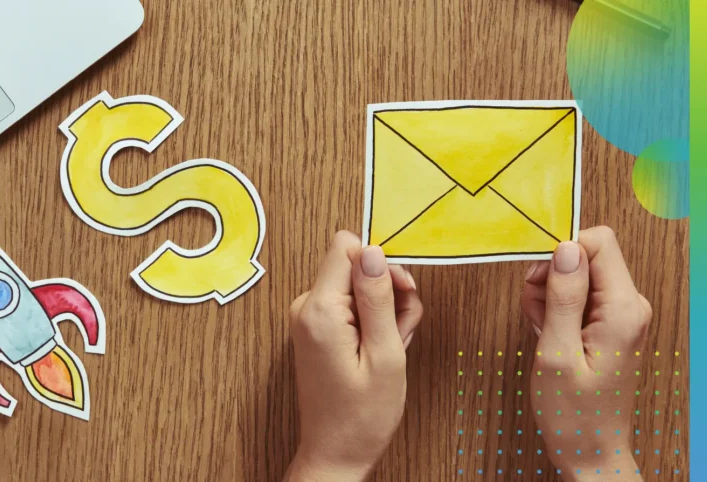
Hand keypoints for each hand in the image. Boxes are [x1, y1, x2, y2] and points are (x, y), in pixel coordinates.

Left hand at [285, 231, 422, 480]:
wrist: (335, 453)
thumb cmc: (362, 416)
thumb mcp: (384, 354)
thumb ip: (378, 298)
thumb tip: (373, 250)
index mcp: (319, 309)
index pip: (346, 246)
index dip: (380, 263)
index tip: (400, 293)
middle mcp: (306, 307)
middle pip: (355, 266)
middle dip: (388, 292)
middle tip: (400, 332)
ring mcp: (308, 317)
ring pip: (358, 287)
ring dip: (385, 312)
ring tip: (392, 347)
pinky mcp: (316, 328)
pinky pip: (350, 306)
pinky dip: (373, 323)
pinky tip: (381, 350)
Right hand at [524, 227, 651, 480]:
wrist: (589, 449)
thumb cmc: (573, 412)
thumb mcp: (557, 352)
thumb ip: (562, 297)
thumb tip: (564, 248)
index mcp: (623, 309)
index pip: (598, 243)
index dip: (560, 252)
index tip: (535, 279)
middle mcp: (629, 306)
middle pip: (585, 257)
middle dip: (549, 276)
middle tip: (535, 312)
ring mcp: (620, 315)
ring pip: (577, 275)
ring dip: (548, 294)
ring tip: (541, 329)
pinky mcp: (608, 324)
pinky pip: (577, 297)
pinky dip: (554, 308)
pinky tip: (547, 333)